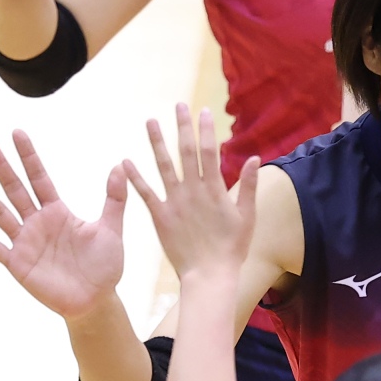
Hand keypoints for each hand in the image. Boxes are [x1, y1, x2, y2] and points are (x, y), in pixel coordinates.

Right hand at [0, 132, 128, 318]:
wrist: (95, 300)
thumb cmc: (104, 266)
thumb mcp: (112, 230)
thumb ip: (114, 199)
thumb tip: (119, 166)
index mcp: (57, 211)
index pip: (39, 177)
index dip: (28, 156)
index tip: (17, 132)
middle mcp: (37, 222)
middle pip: (15, 188)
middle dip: (1, 166)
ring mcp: (25, 242)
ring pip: (0, 213)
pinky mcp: (18, 264)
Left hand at [124, 105, 258, 281]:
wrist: (210, 275)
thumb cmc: (232, 248)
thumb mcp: (247, 216)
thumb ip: (248, 186)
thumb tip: (255, 158)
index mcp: (214, 188)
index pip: (209, 151)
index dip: (206, 130)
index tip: (203, 111)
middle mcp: (193, 190)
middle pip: (186, 151)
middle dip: (182, 126)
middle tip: (178, 105)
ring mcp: (175, 202)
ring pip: (163, 165)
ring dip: (156, 142)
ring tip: (149, 121)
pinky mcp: (160, 217)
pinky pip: (145, 193)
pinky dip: (135, 177)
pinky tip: (125, 161)